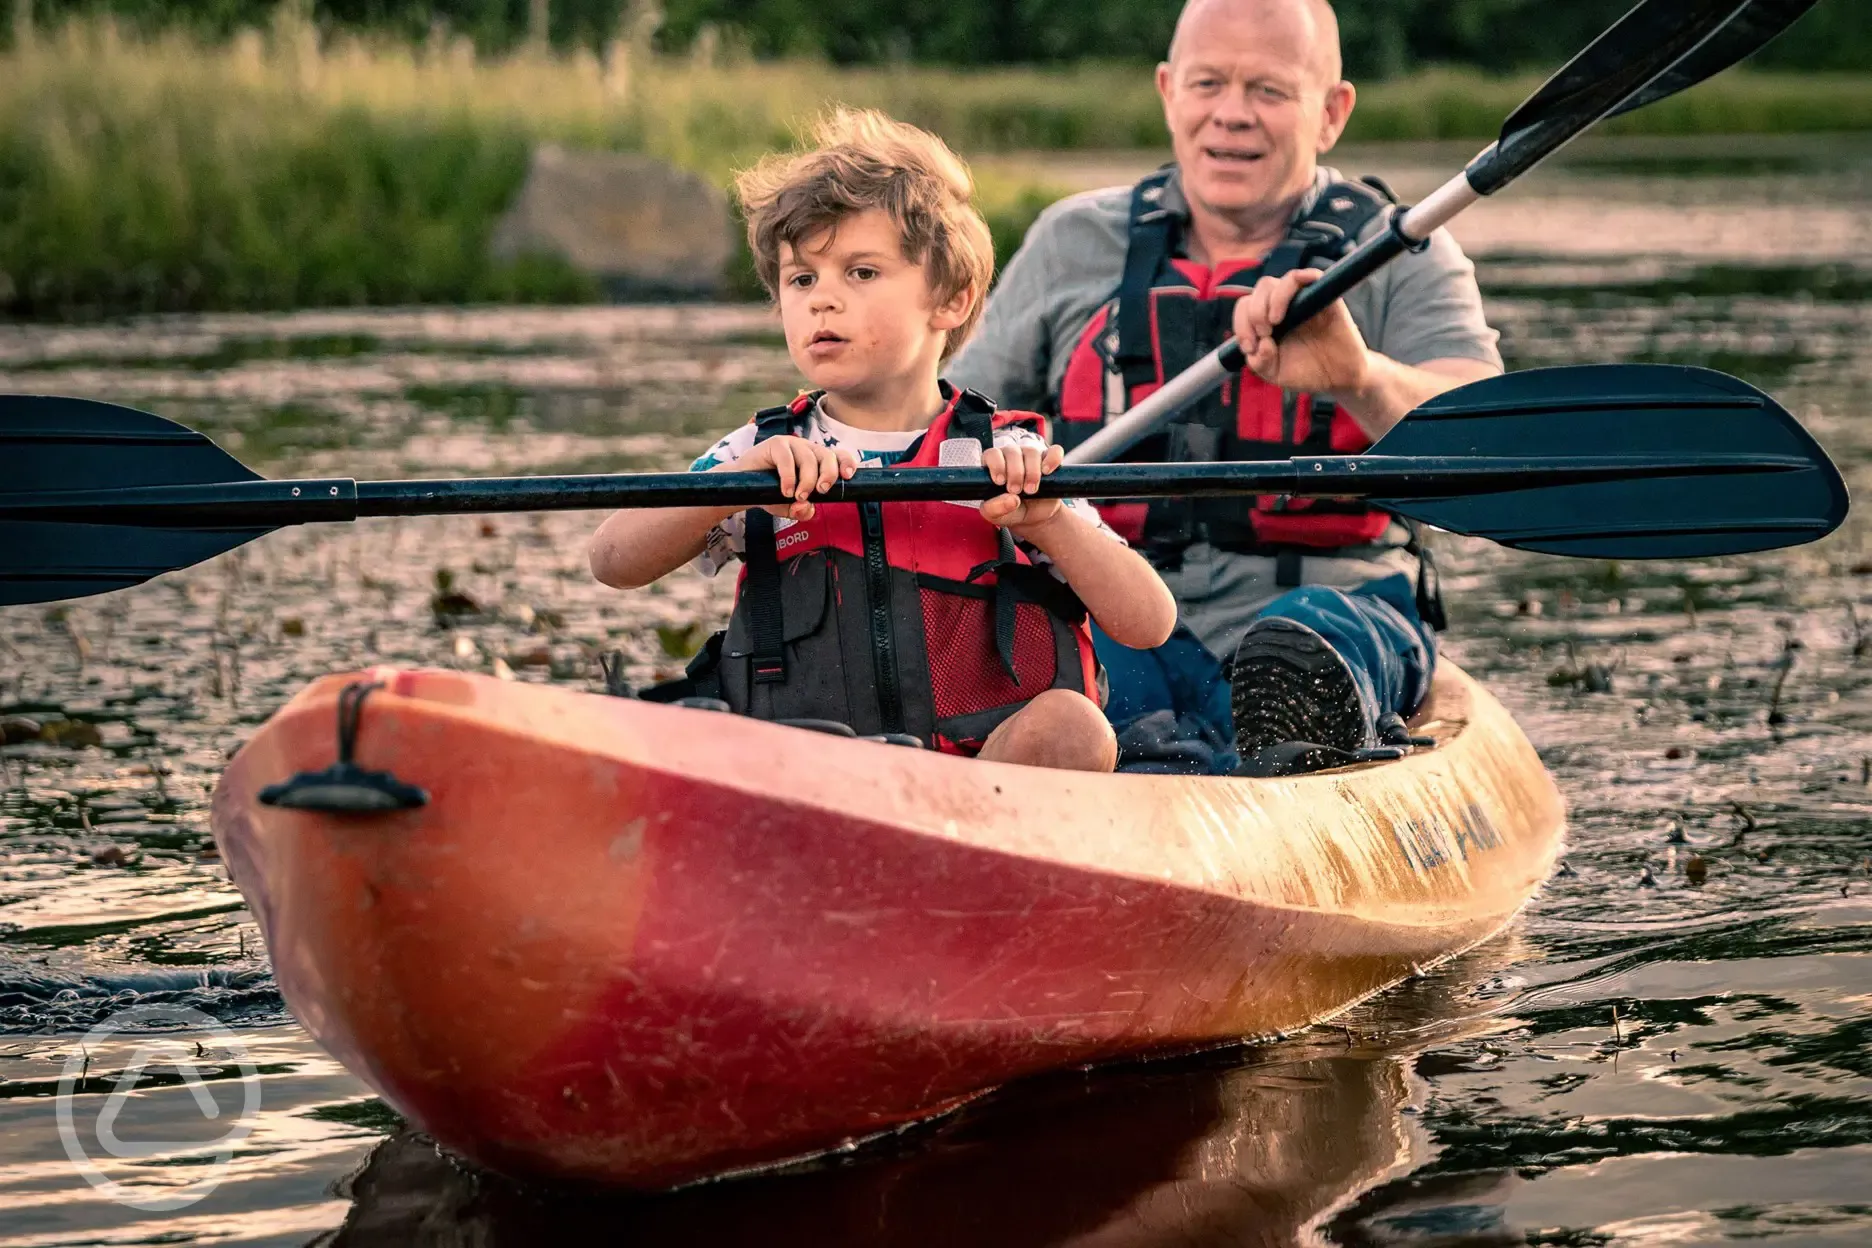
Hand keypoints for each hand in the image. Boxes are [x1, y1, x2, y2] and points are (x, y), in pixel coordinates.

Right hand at [717, 435, 856, 520]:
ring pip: (809, 458)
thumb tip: (807, 509)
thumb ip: (801, 511)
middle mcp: (807, 450)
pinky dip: (788, 476)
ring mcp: (792, 444)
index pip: (838, 456)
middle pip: (828, 456)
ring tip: (797, 496)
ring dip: (806, 480)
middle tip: (820, 492)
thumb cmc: (769, 492)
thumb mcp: (788, 507)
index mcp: (817, 460)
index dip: (846, 463)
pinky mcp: (775, 444)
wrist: (742, 486)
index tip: (847, 477)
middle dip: (828, 475)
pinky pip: (787, 458)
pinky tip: (785, 490)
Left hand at [979, 441, 1066, 533]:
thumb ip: (995, 509)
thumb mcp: (997, 516)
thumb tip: (1012, 499)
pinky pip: (1054, 451)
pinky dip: (1052, 459)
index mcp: (995, 464)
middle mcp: (1012, 456)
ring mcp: (1031, 456)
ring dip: (1032, 472)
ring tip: (1030, 490)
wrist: (1035, 516)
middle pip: (1012, 452)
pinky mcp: (1050, 460)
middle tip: (1016, 490)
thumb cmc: (1011, 511)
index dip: (996, 465)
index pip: (992, 454)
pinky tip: (1047, 472)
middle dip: (1015, 473)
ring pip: (1032, 452)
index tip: (1000, 482)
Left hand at [1232, 269, 1371, 398]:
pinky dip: (1301, 280)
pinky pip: (1311, 276)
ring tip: (1274, 322)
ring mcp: (1305, 299)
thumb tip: (1261, 343)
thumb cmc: (1306, 372)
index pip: (1245, 306)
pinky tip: (1295, 302)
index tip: (1249, 347)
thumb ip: (1259, 361)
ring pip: (1282, 281)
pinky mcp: (1325, 298)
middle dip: (1254, 312)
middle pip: (1261, 288)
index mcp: (1267, 319)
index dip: (1240, 324)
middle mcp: (1284, 305)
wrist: (1338, 378)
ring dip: (1272, 300)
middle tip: (1264, 334)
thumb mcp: (1274, 373)